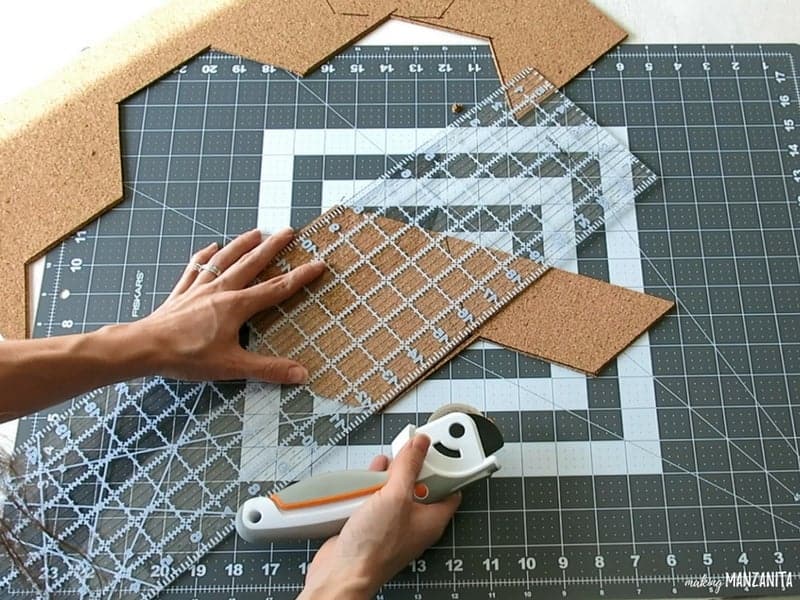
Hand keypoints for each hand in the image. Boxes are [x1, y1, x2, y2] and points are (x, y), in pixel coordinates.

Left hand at [132, 227, 324, 383]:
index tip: (317, 264)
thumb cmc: (187, 356)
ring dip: (241, 244)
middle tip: (289, 232)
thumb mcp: (232, 366)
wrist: (145, 347)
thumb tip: (300, 374)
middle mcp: (220, 290)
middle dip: (273, 247)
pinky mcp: (181, 293)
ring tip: (256, 232)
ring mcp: (199, 288)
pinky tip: (210, 247)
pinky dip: (204, 256)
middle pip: (251, 263)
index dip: (299, 277)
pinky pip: (195, 268)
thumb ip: (268, 369)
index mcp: (236, 305)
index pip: (276, 288)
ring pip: (224, 259)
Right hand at [299, 435, 460, 598]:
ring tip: (376, 473)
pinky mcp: (372, 524)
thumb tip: (421, 444)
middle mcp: (415, 521)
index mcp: (432, 517)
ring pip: (392, 489)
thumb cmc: (375, 548)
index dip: (443, 465)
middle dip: (405, 468)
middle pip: (416, 483)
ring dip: (382, 478)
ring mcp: (392, 523)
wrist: (342, 572)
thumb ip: (408, 466)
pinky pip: (374, 500)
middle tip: (399, 458)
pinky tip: (360, 487)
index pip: (448, 486)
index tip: (433, 447)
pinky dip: (367, 490)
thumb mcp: (395, 495)